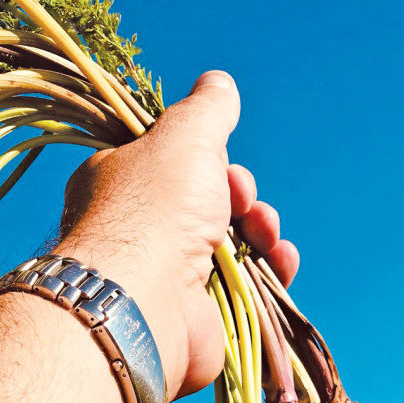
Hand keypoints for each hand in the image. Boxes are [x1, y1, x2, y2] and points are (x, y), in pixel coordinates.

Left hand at [55, 70, 298, 398]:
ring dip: (262, 230)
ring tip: (264, 232)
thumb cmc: (155, 209)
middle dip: (240, 195)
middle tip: (240, 200)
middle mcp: (140, 234)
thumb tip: (218, 84)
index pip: (173, 165)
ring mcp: (170, 279)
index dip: (208, 160)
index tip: (220, 161)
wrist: (146, 303)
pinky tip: (281, 261)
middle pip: (209, 203)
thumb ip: (206, 109)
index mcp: (122, 187)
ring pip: (232, 245)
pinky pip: (245, 289)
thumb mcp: (183, 136)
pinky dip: (270, 272)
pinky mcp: (200, 316)